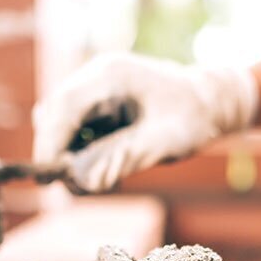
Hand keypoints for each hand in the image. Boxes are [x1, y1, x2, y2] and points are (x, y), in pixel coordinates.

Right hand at [32, 53, 258, 191]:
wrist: (212, 101)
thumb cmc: (194, 117)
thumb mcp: (166, 140)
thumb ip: (125, 158)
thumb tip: (85, 181)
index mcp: (111, 75)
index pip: (64, 107)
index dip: (49, 142)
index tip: (48, 177)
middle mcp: (97, 76)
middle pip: (55, 114)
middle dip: (55, 151)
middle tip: (69, 185)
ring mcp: (96, 89)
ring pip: (62, 123)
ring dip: (67, 153)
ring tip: (89, 181)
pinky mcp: (99, 105)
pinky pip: (76, 129)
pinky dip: (79, 151)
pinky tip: (99, 169)